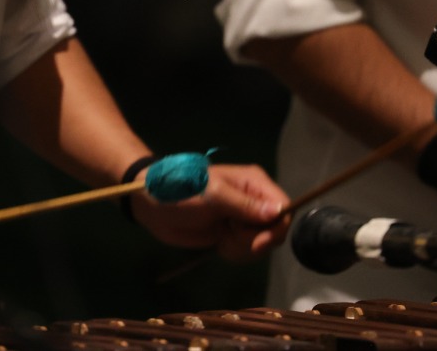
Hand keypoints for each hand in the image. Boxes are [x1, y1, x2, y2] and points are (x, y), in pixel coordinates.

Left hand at [127, 163, 289, 259]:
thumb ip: (245, 205)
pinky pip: (247, 251)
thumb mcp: (213, 196)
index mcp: (253, 182)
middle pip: (275, 230)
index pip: (284, 208)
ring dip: (242, 248)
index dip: (276, 229)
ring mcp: (243, 218)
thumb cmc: (181, 191)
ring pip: (262, 244)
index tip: (257, 244)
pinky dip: (234, 252)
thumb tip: (278, 212)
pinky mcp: (233, 234)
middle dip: (253, 240)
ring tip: (220, 236)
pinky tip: (218, 243)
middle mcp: (254, 200)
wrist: (153, 205)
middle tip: (228, 233)